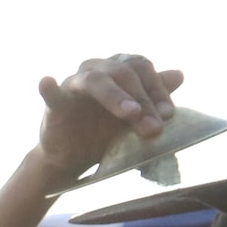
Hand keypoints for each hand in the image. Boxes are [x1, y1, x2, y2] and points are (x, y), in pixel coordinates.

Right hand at [33, 55, 183, 182]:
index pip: (141, 69)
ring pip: (95, 80)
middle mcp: (95, 70)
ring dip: (116, 96)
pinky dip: (48, 87)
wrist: (73, 158)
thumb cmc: (104, 132)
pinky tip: (47, 82)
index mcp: (116, 69)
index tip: (169, 115)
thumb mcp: (133, 117)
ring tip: (131, 113)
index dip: (157, 89)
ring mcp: (73, 86)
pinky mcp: (54, 105)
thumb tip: (179, 74)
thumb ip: (153, 96)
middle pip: (122, 72)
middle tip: (154, 127)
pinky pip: (52, 94)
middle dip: (143, 99)